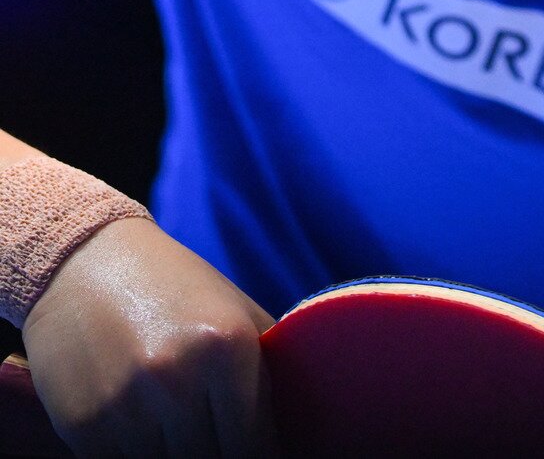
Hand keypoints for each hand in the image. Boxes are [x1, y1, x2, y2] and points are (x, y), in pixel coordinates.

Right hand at [20, 217, 279, 456]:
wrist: (84, 265)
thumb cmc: (175, 288)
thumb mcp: (236, 313)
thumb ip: (270, 366)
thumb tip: (302, 424)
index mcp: (226, 349)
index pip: (255, 444)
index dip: (261, 454)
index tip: (258, 448)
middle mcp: (176, 380)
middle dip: (222, 456)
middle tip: (224, 440)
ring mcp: (125, 408)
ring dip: (179, 456)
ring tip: (185, 429)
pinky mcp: (82, 427)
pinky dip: (140, 455)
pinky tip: (145, 431)